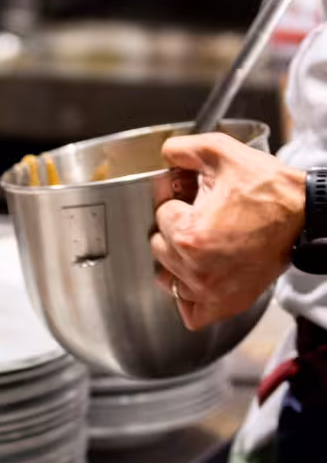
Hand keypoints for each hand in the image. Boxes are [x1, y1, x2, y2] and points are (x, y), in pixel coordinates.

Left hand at [150, 134, 305, 329]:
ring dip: (178, 263)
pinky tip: (201, 275)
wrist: (305, 215)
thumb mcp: (222, 153)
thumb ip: (184, 149)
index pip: (160, 216)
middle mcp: (194, 269)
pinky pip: (191, 313)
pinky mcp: (226, 304)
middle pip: (159, 248)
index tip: (194, 199)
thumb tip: (164, 154)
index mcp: (187, 234)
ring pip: (169, 279)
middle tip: (201, 219)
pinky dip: (191, 298)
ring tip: (203, 245)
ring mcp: (209, 291)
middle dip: (175, 230)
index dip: (176, 201)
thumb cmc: (268, 188)